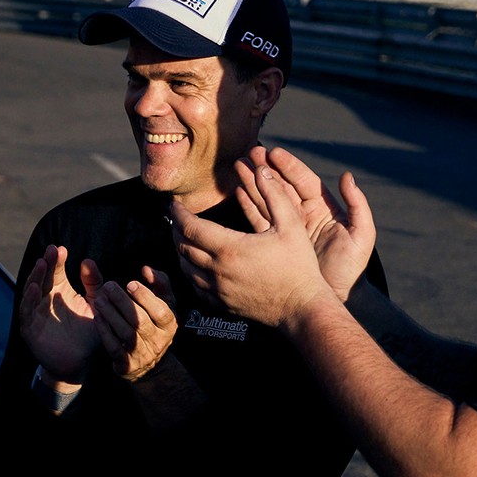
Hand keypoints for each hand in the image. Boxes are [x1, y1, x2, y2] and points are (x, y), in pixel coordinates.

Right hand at [19, 245, 101, 382]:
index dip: (57, 261)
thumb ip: (94, 284)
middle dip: (46, 264)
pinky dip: (28, 299)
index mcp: (60, 291)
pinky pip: (26, 312)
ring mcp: (35, 313)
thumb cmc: (89, 333)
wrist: (81, 363)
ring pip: (31, 291)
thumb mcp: (95, 305)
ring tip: (41, 264)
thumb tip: (87, 261)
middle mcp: (45, 299)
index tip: (61, 249)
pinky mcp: (29, 328)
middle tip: (51, 251)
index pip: (56, 272)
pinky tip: (34, 288)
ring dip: (35, 277)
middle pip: (42, 277)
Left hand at [91, 265, 176, 380]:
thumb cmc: (153, 324)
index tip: (129, 283)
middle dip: (123, 303)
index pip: (161, 311)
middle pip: (141, 322)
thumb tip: (146, 269)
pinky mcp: (127, 365)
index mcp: (169, 325)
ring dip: (112, 316)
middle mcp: (159, 341)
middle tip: (108, 287)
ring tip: (99, 300)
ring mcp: (143, 355)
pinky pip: (115, 348)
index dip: (146, 297)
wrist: (148, 364)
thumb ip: (158, 284)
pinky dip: (105, 332)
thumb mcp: (162, 304)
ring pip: (127, 334)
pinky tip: (97, 318)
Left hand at [171, 165, 338, 328]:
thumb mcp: (291, 225)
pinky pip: (194, 286)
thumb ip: (274, 194)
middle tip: (177, 217)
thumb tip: (262, 168)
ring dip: (180, 250)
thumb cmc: (299, 266)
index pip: (190, 227)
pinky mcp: (221, 304)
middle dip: (176, 229)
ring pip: (184, 267)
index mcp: (230, 248)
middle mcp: (217, 270)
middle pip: (181, 246)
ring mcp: (218, 290)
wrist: (302, 308)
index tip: (175, 204)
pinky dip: (189, 271)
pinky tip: (195, 263)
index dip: (178, 214)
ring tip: (183, 237)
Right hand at [234, 145, 376, 300]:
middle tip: (250, 153)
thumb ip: (358, 205)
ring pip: (268, 199)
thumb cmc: (352, 268)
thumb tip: (347, 176)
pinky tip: (238, 191)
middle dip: (266, 169)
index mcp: (323, 208)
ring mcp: (289, 228)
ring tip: (238, 165)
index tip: (274, 153)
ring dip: (253, 182)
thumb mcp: (362, 235)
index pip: (304, 181)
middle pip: (282, 185)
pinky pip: (260, 220)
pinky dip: (249, 205)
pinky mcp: (276, 242)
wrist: (338, 297)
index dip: (289, 166)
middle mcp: (304, 214)